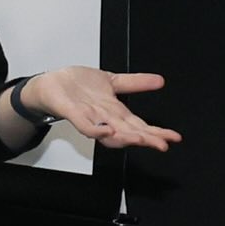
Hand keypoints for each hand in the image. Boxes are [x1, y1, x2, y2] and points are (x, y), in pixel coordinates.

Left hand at [10, 67, 180, 151]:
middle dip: (147, 139)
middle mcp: (104, 118)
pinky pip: (85, 125)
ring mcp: (88, 117)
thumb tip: (160, 80)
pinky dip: (96, 129)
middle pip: (129, 132)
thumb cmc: (77, 87)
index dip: (157, 132)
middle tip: (163, 144)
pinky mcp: (72, 112)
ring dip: (125, 137)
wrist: (50, 85)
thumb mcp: (112, 80)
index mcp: (114, 112)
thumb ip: (135, 83)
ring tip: (142, 139)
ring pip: (110, 132)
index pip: (140, 125)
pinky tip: (108, 130)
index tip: (174, 137)